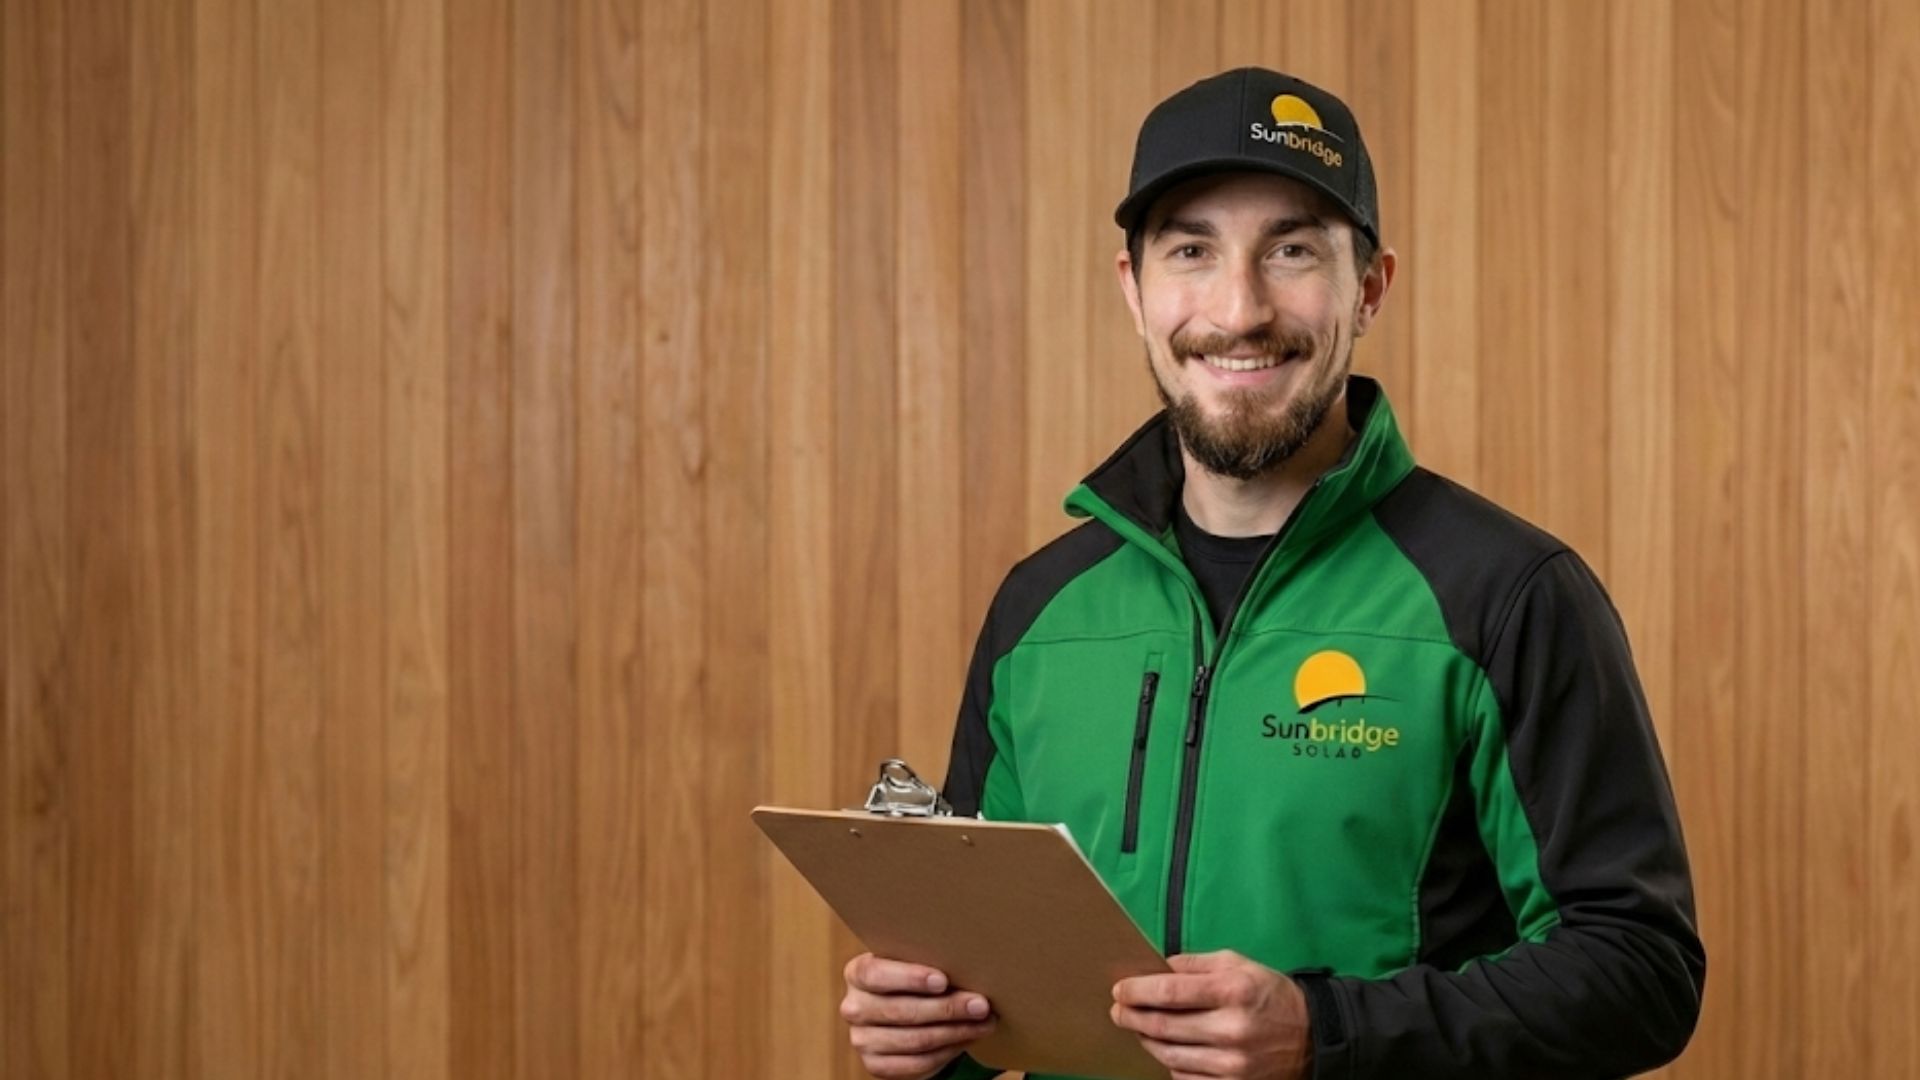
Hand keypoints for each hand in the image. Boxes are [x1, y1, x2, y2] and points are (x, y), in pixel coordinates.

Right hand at [840, 953, 996, 1079]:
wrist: (902, 1011)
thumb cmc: (914, 979)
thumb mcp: (913, 964)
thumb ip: (929, 960)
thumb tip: (968, 964)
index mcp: (858, 974)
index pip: (876, 974)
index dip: (910, 978)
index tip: (943, 980)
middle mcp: (854, 1007)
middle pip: (903, 1011)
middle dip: (947, 1008)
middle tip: (981, 1004)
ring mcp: (862, 1039)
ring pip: (915, 1040)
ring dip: (956, 1032)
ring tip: (984, 1022)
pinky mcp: (876, 1065)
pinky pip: (918, 1062)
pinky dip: (948, 1051)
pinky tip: (967, 1038)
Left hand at [1110, 950, 1312, 1079]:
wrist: (1313, 1037)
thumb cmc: (1269, 994)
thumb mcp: (1238, 964)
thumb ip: (1196, 964)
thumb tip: (1159, 967)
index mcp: (1232, 991)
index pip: (1169, 992)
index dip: (1137, 991)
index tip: (1119, 990)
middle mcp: (1231, 1029)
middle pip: (1163, 1026)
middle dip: (1132, 1017)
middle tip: (1118, 1011)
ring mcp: (1232, 1063)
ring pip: (1170, 1055)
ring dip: (1147, 1041)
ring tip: (1139, 1029)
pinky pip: (1186, 1078)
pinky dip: (1170, 1064)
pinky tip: (1167, 1050)